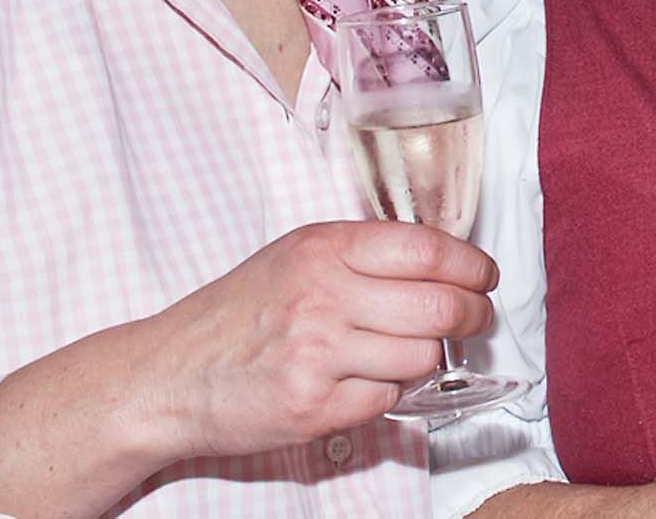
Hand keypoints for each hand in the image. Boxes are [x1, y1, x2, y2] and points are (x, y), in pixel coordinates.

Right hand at [140, 220, 497, 458]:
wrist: (170, 374)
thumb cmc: (237, 313)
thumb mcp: (296, 256)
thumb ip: (362, 254)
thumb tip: (443, 261)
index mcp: (324, 248)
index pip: (427, 249)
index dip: (471, 265)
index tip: (485, 276)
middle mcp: (323, 295)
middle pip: (440, 306)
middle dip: (473, 316)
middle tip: (476, 319)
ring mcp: (319, 354)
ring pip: (422, 357)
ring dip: (424, 358)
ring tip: (401, 352)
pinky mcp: (314, 407)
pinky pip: (389, 401)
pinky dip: (387, 394)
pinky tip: (362, 382)